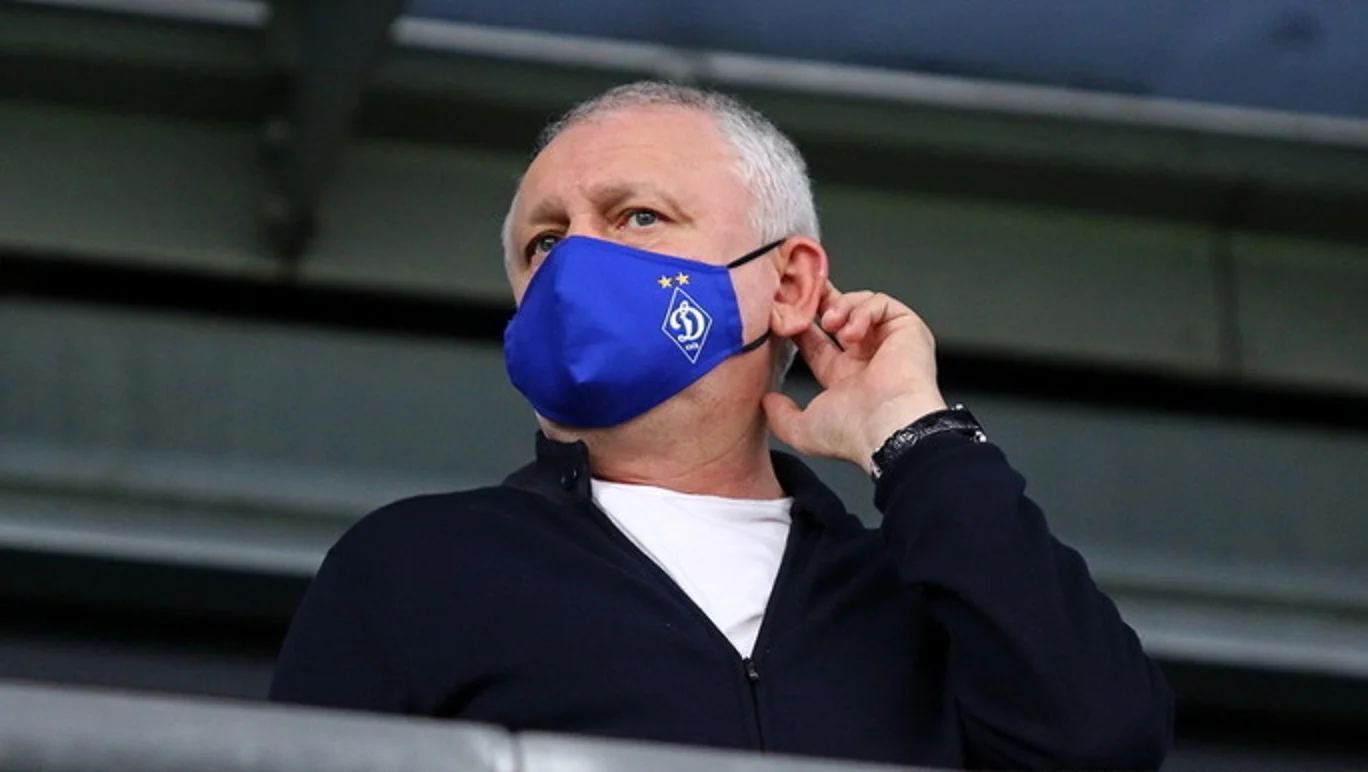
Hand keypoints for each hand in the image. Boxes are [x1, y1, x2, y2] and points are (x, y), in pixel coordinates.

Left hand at [763, 283, 947, 472]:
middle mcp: (866, 358)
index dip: (800, 327)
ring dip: (839, 308)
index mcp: (844, 378)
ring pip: (859, 305)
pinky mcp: (908, 329)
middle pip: (839, 315)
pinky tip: (852, 332)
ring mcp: (888, 342)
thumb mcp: (803, 430)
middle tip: (802, 294)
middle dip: (819, 302)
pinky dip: (863, 310)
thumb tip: (767, 401)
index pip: (817, 342)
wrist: (891, 428)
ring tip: (830, 323)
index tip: (783, 316)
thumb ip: (781, 416)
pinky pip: (881, 303)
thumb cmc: (854, 433)